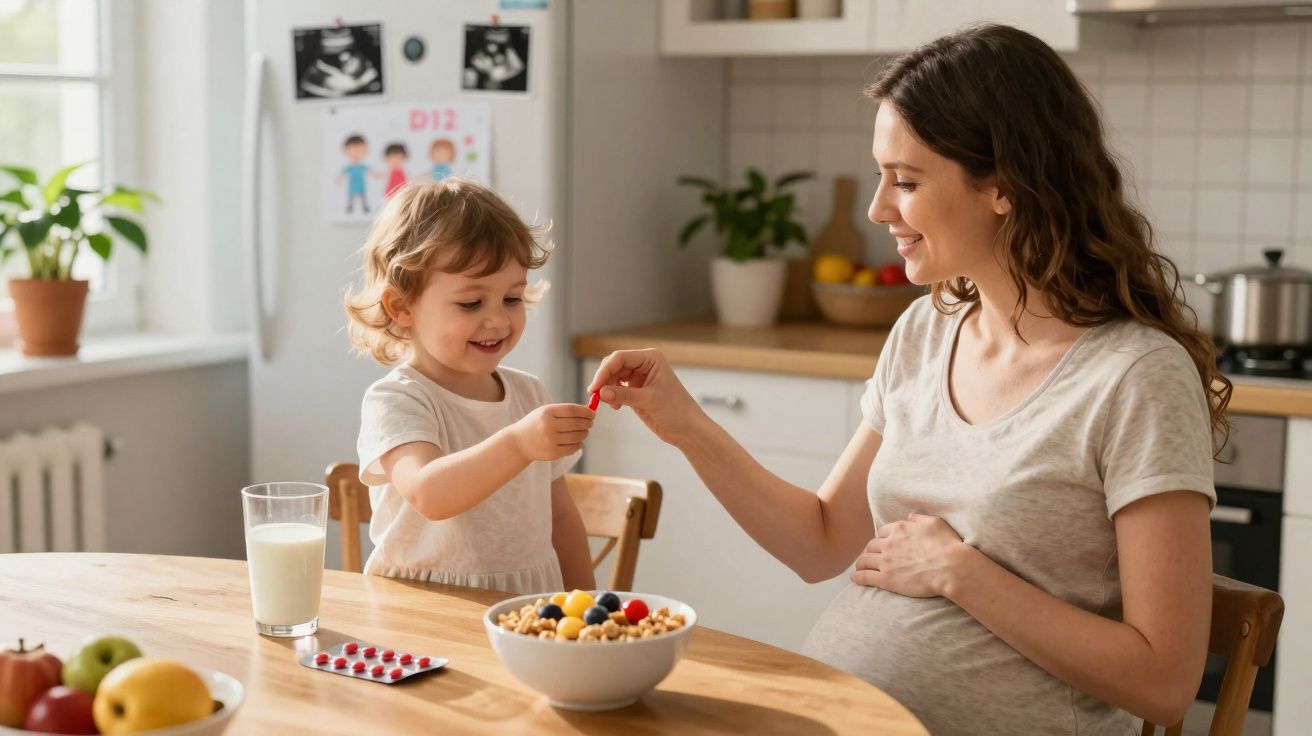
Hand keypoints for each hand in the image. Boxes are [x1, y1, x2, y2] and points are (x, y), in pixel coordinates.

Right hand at [509, 403, 593, 461]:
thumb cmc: (536, 424)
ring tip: (584, 431)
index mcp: (547, 412)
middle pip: (577, 423)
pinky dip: (579, 444)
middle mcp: (548, 426)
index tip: (592, 413)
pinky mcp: (553, 453)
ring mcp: (550, 441)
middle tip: (590, 422)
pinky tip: (577, 441)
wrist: (518, 443)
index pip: (572, 410)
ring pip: (577, 436)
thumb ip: (564, 410)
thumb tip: (588, 411)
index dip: (585, 412)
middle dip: (587, 423)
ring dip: (584, 433)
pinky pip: (573, 448)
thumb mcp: (545, 412)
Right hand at [586, 349, 704, 446]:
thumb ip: (624, 395)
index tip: (595, 387)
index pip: (620, 357)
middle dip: (604, 379)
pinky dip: (611, 396)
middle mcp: (644, 364)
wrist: (687, 429)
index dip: (604, 371)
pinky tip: (615, 406)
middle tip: (596, 396)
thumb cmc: (677, 411)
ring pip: (613, 377)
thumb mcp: (649, 400)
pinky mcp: (636, 390)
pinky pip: (616, 388)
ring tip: (611, 405)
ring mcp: (639, 377)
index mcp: (651, 358)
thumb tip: (600, 393)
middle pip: (613, 365)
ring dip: (606, 389)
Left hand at [851, 513, 972, 597]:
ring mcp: (886, 562)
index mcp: (899, 529)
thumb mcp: (935, 523)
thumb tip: (909, 517)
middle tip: (870, 556)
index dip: (882, 539)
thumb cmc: (947, 545)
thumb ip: (919, 519)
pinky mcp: (886, 579)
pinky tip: (855, 578)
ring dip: (861, 563)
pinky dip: (858, 577)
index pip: (882, 532)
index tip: (882, 545)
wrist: (951, 568)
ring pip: (864, 560)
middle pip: (871, 546)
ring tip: (860, 567)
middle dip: (870, 551)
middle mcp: (890, 544)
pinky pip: (865, 577)